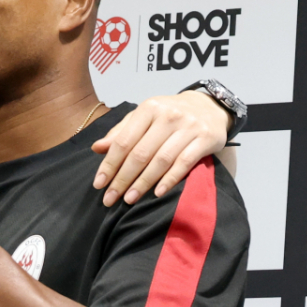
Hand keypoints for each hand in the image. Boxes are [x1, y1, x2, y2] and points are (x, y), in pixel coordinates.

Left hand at [91, 90, 228, 205]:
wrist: (209, 106)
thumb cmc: (170, 115)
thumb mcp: (144, 116)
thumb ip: (121, 132)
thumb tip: (97, 148)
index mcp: (148, 108)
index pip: (124, 141)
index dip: (109, 164)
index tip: (98, 184)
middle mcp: (168, 116)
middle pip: (140, 153)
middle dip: (122, 179)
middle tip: (110, 198)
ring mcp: (188, 127)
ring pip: (161, 160)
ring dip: (143, 183)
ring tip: (129, 199)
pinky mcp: (205, 139)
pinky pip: (184, 163)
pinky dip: (170, 179)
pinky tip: (157, 193)